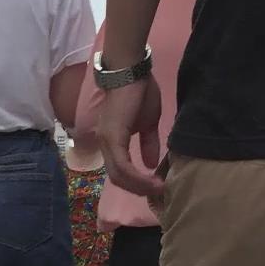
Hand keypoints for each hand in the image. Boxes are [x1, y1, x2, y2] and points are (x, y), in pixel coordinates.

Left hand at [96, 77, 162, 199]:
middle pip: (118, 179)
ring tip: (159, 189)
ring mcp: (106, 142)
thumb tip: (152, 164)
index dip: (137, 183)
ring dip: (140, 186)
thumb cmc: (139, 93)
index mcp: (111, 142)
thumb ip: (148, 143)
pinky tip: (154, 180)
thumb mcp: (148, 122)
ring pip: (119, 176)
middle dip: (139, 189)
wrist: (131, 72)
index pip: (119, 172)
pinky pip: (123, 166)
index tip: (156, 188)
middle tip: (159, 193)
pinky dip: (138, 177)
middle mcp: (104, 145)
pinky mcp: (113, 137)